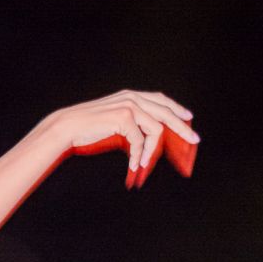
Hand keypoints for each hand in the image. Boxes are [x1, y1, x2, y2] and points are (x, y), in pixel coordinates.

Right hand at [38, 90, 199, 187]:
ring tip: (146, 164)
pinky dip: (138, 155)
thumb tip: (151, 135)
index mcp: (130, 95)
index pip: (160, 99)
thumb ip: (132, 122)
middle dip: (182, 128)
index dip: (176, 108)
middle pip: (166, 112)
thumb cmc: (88, 128)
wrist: (68, 126)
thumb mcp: (114, 121)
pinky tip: (134, 165)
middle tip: (194, 140)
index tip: (189, 118)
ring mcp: (128, 106)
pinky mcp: (123, 117)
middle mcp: (132, 97)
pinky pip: (140, 140)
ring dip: (152, 150)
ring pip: (155, 128)